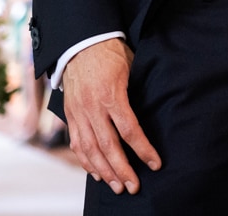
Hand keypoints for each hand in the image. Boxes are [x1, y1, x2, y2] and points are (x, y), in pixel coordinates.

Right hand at [63, 39, 161, 194]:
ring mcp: (79, 112)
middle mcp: (93, 107)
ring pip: (89, 149)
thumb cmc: (111, 52)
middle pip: (108, 147)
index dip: (143, 150)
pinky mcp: (70, 114)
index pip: (129, 130)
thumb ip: (138, 91)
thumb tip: (157, 107)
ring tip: (116, 186)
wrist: (81, 41)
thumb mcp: (131, 67)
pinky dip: (85, 160)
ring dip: (103, 171)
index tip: (155, 164)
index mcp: (112, 95)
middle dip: (121, 170)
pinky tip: (96, 172)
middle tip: (133, 186)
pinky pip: (76, 142)